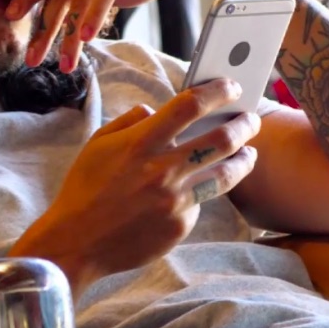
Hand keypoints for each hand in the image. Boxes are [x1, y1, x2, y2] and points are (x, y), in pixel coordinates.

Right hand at [10, 79, 260, 290]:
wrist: (77, 240)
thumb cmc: (84, 189)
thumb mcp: (97, 144)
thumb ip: (130, 122)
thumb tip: (155, 111)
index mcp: (141, 142)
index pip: (190, 105)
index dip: (218, 91)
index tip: (232, 87)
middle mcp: (163, 168)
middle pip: (222, 139)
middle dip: (244, 124)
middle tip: (251, 120)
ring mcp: (175, 199)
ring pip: (226, 174)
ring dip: (244, 159)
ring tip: (248, 153)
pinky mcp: (179, 225)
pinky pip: (200, 203)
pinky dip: (200, 193)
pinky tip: (194, 191)